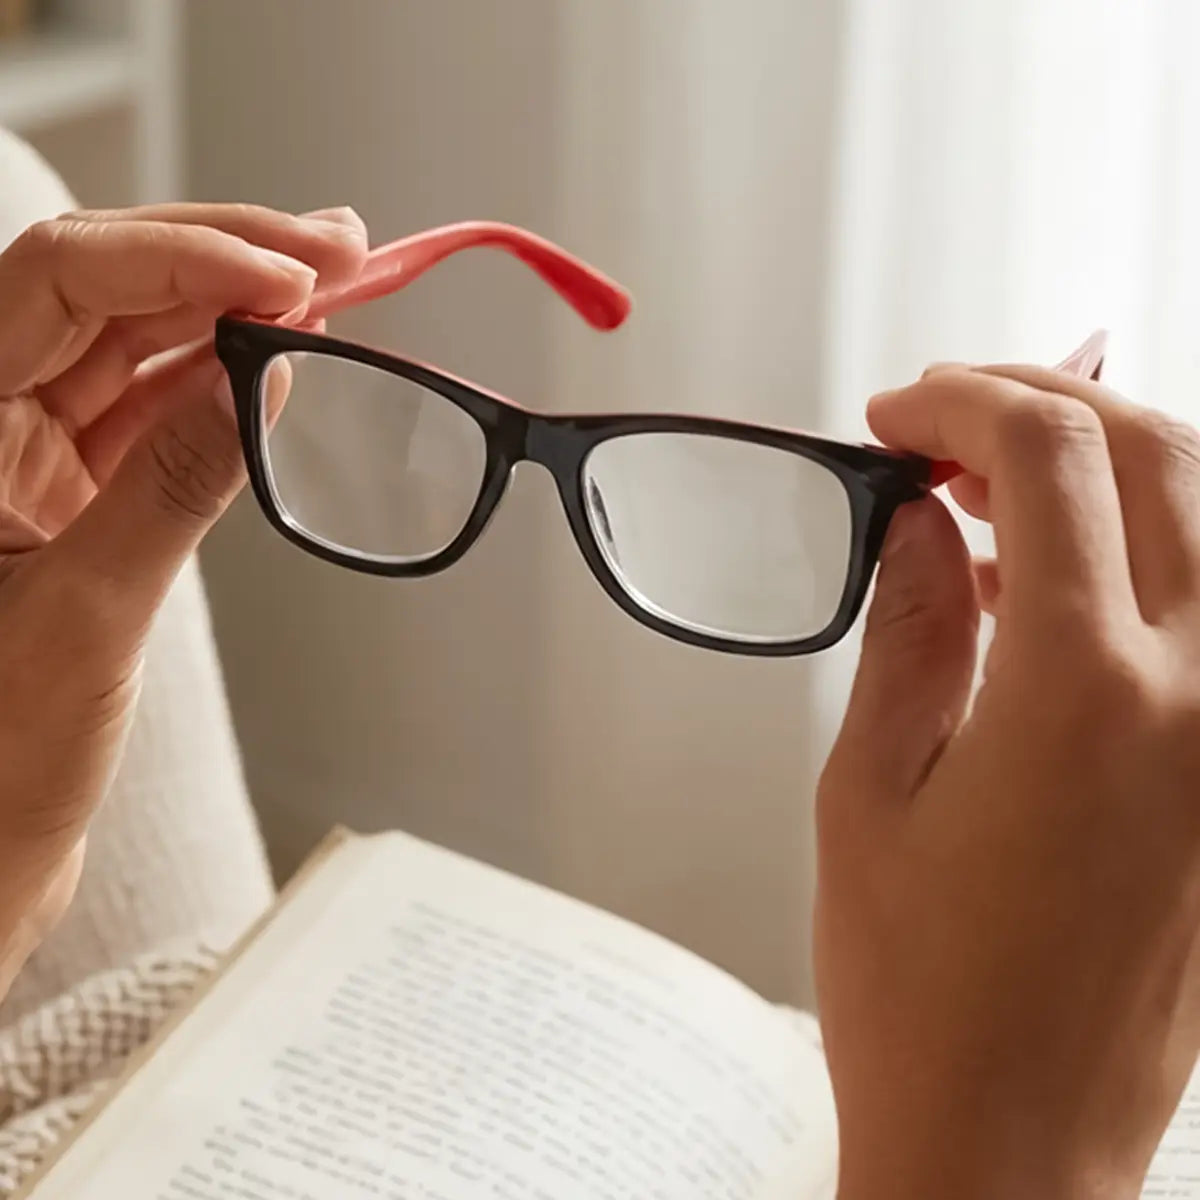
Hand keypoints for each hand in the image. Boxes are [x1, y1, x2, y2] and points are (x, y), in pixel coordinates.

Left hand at [0, 204, 366, 992]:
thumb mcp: (83, 620)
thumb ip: (171, 487)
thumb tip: (262, 380)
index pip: (58, 280)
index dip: (181, 257)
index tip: (291, 275)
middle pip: (102, 285)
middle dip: (224, 256)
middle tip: (336, 245)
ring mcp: (23, 451)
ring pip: (136, 338)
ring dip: (235, 304)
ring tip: (334, 277)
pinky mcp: (70, 490)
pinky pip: (154, 406)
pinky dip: (224, 377)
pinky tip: (286, 355)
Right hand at [816, 347, 1199, 1198]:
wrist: (1012, 1138)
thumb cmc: (922, 993)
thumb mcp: (868, 788)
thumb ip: (911, 625)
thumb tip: (920, 521)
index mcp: (1086, 694)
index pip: (1053, 456)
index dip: (963, 402)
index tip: (897, 417)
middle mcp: (1199, 700)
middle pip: (1158, 449)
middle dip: (1040, 401)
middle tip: (943, 423)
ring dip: (1098, 466)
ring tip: (985, 491)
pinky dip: (1134, 551)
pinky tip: (1042, 585)